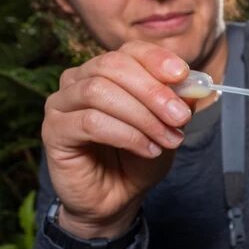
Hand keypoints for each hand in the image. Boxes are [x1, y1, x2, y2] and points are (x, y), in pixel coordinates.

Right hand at [41, 41, 192, 238]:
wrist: (118, 198)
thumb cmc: (139, 157)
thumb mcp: (168, 127)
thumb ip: (178, 103)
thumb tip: (193, 85)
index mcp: (107, 71)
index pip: (130, 51)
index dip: (157, 60)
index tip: (183, 75)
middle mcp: (79, 80)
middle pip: (113, 66)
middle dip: (153, 91)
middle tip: (181, 118)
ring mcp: (62, 103)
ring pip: (99, 91)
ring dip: (142, 116)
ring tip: (167, 140)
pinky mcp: (54, 130)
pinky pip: (90, 122)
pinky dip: (126, 134)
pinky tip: (147, 149)